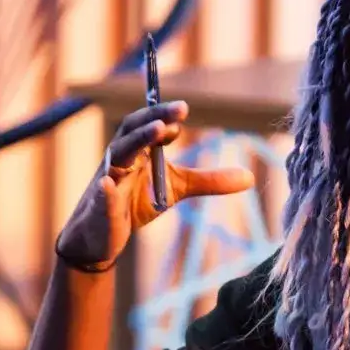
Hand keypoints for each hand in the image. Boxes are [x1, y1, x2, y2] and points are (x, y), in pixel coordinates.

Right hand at [54, 101, 255, 270]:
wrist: (101, 237)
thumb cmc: (134, 203)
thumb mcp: (176, 189)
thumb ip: (208, 181)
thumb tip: (250, 178)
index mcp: (137, 150)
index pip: (149, 125)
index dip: (165, 116)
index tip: (185, 112)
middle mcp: (120, 159)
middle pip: (133, 130)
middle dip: (155, 118)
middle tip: (179, 111)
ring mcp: (107, 181)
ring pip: (118, 155)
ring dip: (137, 141)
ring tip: (158, 131)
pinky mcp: (100, 207)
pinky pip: (102, 196)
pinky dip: (105, 190)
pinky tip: (107, 184)